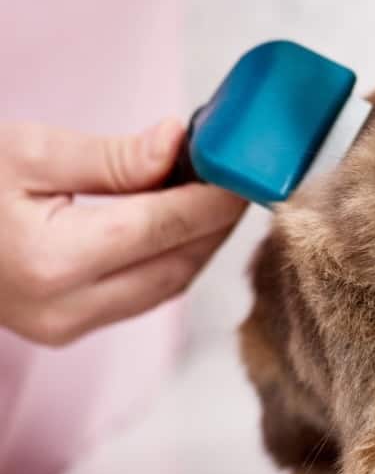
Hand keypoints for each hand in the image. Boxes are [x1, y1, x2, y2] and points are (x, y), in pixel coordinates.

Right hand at [0, 120, 246, 345]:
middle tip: (241, 178)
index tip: (249, 169)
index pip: (166, 226)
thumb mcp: (27, 152)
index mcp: (52, 259)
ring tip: (216, 196)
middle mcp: (66, 308)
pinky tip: (181, 225)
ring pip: (168, 284)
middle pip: (178, 262)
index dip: (217, 197)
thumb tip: (178, 144)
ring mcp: (66, 327)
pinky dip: (172, 258)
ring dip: (200, 241)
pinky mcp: (67, 329)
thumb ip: (112, 156)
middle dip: (218, 220)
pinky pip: (145, 295)